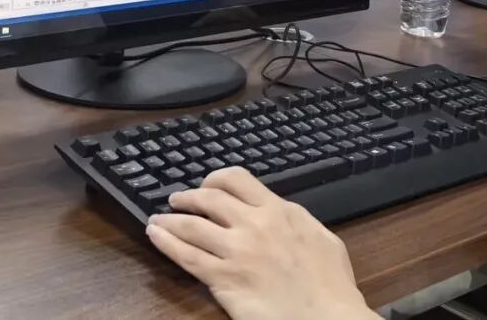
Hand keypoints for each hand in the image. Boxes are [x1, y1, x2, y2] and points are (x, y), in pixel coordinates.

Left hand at [146, 168, 377, 319]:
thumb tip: (279, 213)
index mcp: (277, 210)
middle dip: (188, 196)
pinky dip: (166, 242)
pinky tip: (156, 236)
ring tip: (158, 218)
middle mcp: (252, 224)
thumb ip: (292, 219)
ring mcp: (235, 251)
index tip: (207, 185)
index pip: (237, 179)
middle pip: (208, 199)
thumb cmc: (330, 283)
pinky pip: (186, 256)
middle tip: (177, 200)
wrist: (326, 317)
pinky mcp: (223, 279)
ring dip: (170, 219)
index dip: (215, 179)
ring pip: (191, 225)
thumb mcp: (319, 236)